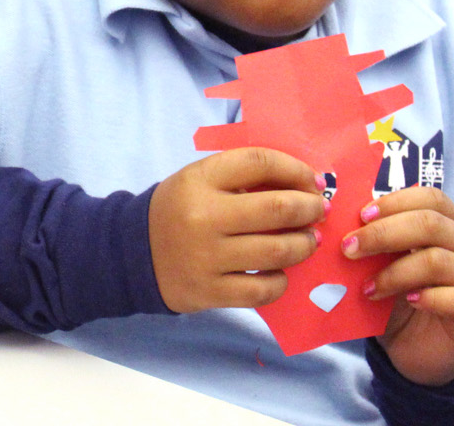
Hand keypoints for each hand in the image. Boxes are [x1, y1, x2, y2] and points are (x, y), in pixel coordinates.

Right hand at [148, 148, 326, 313]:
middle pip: (277, 208)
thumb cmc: (178, 210)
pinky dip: (281, 281)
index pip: (259, 162)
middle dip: (310, 208)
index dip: (296, 169)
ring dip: (304, 244)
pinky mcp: (210, 291)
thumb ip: (243, 177)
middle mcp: (203, 216)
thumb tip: (303, 185)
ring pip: (277, 251)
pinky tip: (280, 272)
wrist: (133, 252)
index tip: (314, 181)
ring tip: (308, 241)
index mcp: (199, 180)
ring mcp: (207, 257)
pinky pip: (262, 289)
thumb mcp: (199, 180)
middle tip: (319, 211)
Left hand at [346, 187, 453, 386]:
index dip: (394, 202)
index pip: (430, 198)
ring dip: (394, 272)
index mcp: (449, 224)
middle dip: (383, 234)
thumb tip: (339, 226)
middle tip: (349, 249)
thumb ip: (372, 243)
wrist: (420, 349)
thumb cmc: (399, 297)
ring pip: (438, 261)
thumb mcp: (383, 265)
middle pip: (430, 224)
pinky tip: (408, 302)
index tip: (360, 216)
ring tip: (368, 288)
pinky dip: (427, 298)